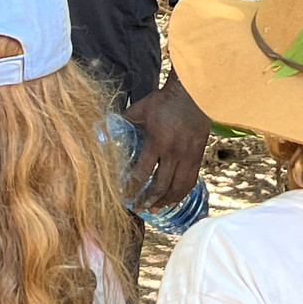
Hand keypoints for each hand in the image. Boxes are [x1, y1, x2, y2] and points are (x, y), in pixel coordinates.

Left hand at [122, 74, 208, 210]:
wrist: (192, 95)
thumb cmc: (163, 102)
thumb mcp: (139, 110)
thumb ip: (124, 123)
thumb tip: (104, 131)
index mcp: (157, 141)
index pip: (143, 172)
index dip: (133, 187)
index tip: (126, 196)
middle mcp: (174, 152)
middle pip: (160, 185)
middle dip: (148, 200)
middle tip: (139, 209)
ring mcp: (188, 156)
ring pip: (177, 187)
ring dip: (165, 201)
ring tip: (155, 209)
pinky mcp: (198, 156)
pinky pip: (191, 181)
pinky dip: (181, 193)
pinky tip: (174, 198)